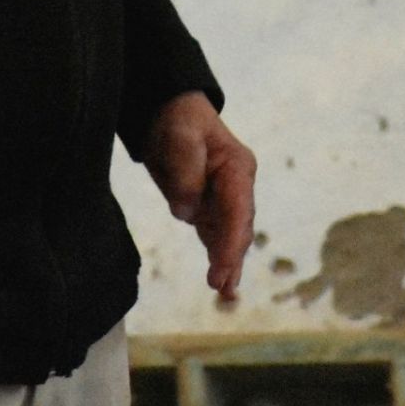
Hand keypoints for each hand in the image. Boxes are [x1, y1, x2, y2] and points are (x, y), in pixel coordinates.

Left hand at [142, 91, 256, 299]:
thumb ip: (186, 174)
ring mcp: (223, 198)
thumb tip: (187, 212)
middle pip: (238, 227)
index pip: (238, 210)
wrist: (166, 112)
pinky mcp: (206, 207)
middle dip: (230, 257)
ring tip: (225, 293)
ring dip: (228, 264)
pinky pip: (214, 236)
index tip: (222, 266)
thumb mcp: (181, 138)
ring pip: (229, 236)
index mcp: (237, 168)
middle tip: (221, 286)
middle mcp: (237, 186)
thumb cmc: (179, 120)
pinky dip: (217, 257)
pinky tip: (220, 283)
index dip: (231, 241)